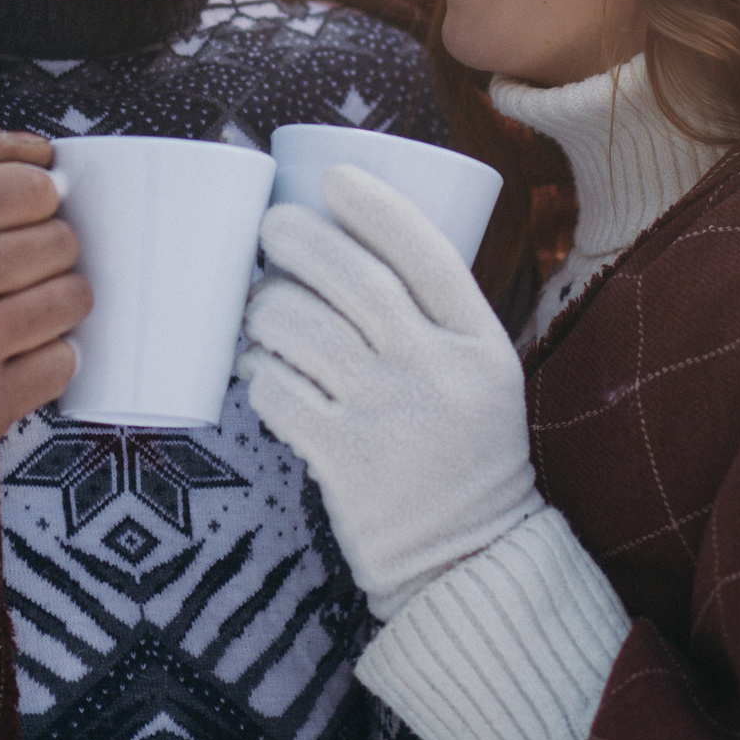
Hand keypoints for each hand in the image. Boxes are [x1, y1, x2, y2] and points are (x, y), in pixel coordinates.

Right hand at [0, 116, 88, 486]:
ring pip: (72, 298)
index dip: (34, 202)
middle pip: (61, 242)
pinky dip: (47, 357)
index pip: (35, 188)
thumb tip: (38, 149)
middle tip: (13, 270)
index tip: (18, 220)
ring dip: (54, 303)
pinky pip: (64, 361)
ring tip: (17, 309)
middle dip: (46, 252)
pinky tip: (13, 352)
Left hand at [239, 164, 541, 619]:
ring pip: (307, 331)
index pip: (430, 256)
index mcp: (484, 347)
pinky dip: (258, 372)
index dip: (378, 208)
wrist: (467, 560)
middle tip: (271, 225)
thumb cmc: (463, 454)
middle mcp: (440, 375)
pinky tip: (255, 365)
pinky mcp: (345, 460)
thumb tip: (354, 246)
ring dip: (268, 305)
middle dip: (302, 240)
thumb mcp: (482, 379)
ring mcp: (392, 419)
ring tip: (258, 302)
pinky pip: (281, 393)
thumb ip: (437, 324)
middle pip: (358, 283)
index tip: (335, 178)